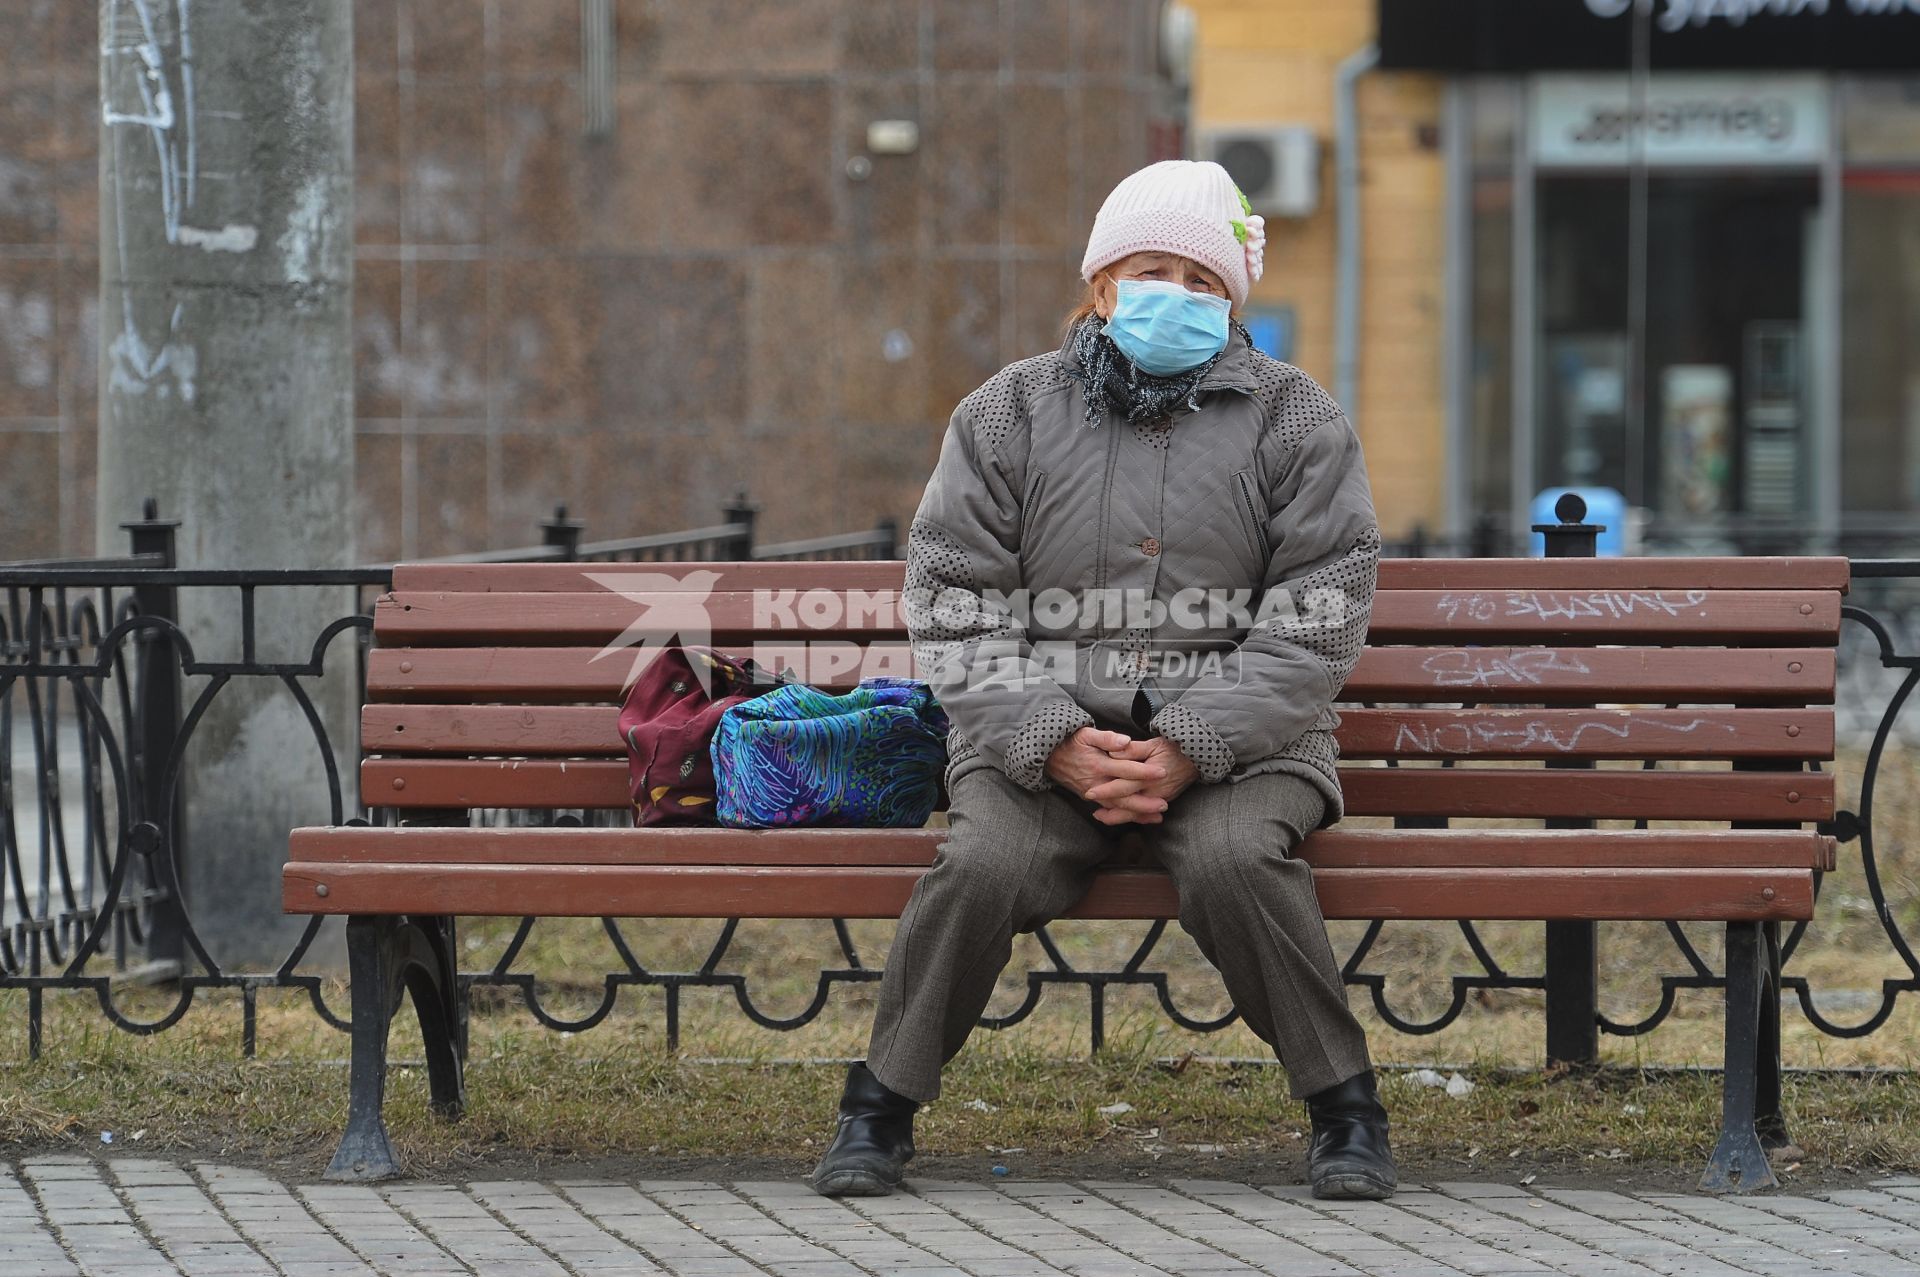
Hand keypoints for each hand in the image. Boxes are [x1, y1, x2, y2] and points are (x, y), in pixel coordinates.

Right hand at [1045, 728, 1168, 825]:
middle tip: (1164, 803)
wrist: (1049, 756)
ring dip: (1138, 813)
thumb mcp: (1086, 733)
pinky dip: (1126, 815)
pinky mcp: (1093, 798)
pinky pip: (1111, 810)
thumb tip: (1125, 741)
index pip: (1125, 769)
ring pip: (1118, 807)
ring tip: (1158, 816)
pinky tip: (1141, 818)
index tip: (1163, 772)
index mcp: (1097, 764)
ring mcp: (1093, 792)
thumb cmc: (1070, 742)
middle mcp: (1096, 782)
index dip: (1144, 772)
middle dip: (1144, 802)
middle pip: (1123, 796)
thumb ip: (1106, 738)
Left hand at [1082, 737, 1198, 823]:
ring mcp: (1161, 797)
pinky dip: (1133, 816)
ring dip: (1119, 817)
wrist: (1198, 757)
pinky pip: (1146, 812)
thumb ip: (1133, 749)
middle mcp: (1155, 791)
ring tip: (1103, 817)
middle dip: (1110, 812)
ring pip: (1137, 813)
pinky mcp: (1165, 799)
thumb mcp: (1154, 744)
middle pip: (1128, 806)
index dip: (1106, 791)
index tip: (1090, 792)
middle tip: (1094, 814)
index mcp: (1149, 776)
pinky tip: (1122, 815)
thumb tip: (1113, 753)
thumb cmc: (1174, 748)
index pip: (1123, 786)